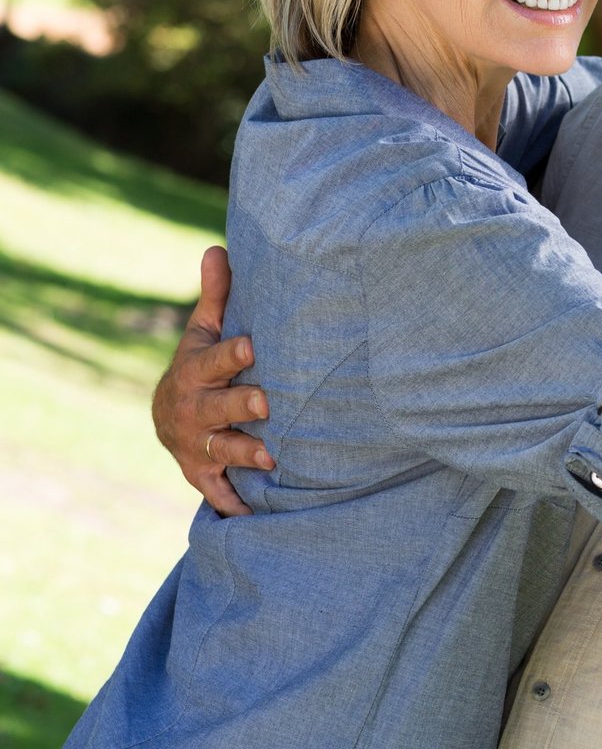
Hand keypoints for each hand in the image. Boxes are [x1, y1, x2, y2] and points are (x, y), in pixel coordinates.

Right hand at [152, 247, 272, 516]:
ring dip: (245, 453)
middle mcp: (192, 411)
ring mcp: (195, 445)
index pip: (211, 361)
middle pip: (216, 408)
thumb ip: (216, 295)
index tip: (251, 346)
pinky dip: (233, 502)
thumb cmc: (202, 366)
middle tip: (266, 402)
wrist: (170, 418)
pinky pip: (217, 491)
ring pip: (220, 450)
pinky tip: (254, 512)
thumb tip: (217, 247)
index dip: (229, 354)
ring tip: (273, 457)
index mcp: (194, 372)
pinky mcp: (202, 473)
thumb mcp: (204, 332)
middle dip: (240, 405)